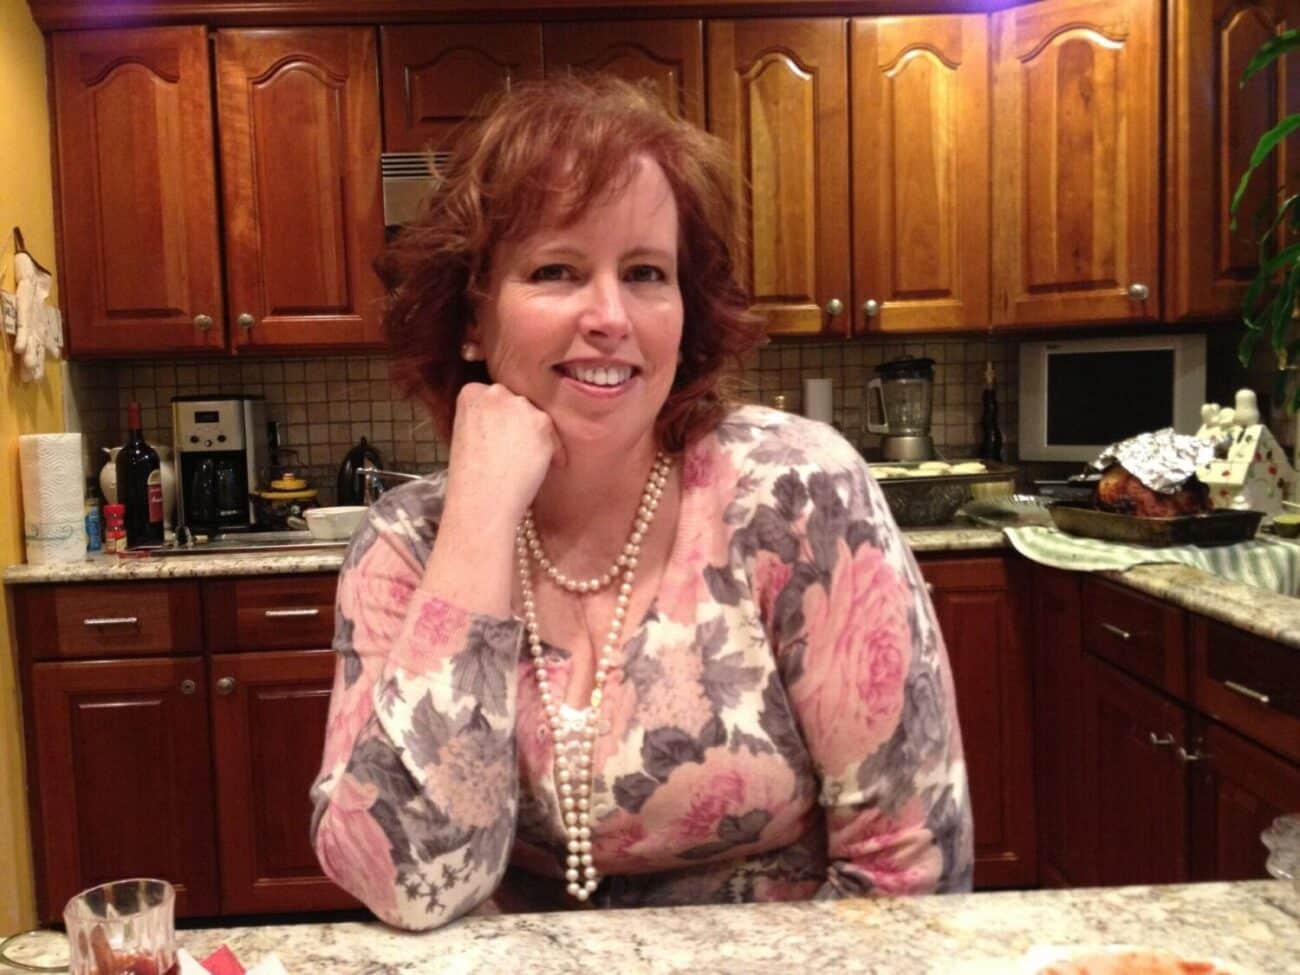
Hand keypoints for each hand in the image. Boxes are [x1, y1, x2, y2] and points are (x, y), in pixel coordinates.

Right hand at [443, 383, 564, 529]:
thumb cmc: (468, 476)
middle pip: (516, 404)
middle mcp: (496, 392)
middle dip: (518, 424)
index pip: (493, 398)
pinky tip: (546, 468)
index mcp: (471, 392)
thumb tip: (506, 421)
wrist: (481, 501)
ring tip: (529, 461)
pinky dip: (553, 453)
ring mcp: (520, 406)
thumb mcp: (465, 433)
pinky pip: (553, 437)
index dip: (500, 419)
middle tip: (516, 449)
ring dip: (536, 437)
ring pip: (536, 418)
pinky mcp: (542, 424)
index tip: (500, 436)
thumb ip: (484, 418)